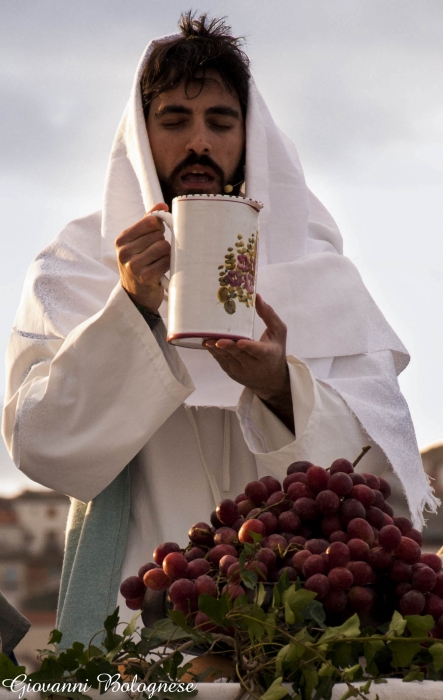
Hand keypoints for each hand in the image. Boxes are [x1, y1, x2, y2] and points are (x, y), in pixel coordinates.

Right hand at [115, 202, 169, 312]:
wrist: (136, 297)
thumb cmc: (139, 265)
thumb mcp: (137, 243)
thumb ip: (148, 222)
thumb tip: (162, 205)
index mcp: (122, 240)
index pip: (150, 221)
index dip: (159, 227)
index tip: (158, 235)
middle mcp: (124, 252)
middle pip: (158, 234)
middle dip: (162, 242)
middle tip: (157, 254)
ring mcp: (134, 265)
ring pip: (164, 246)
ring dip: (167, 254)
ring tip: (159, 262)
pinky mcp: (146, 276)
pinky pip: (167, 261)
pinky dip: (169, 264)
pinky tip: (162, 270)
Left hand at [204, 295, 293, 431]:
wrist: (270, 379)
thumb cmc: (275, 351)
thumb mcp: (278, 333)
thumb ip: (269, 316)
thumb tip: (256, 297)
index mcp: (267, 354)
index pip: (258, 351)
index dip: (249, 347)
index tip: (240, 342)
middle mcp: (254, 365)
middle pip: (238, 354)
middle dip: (227, 347)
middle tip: (217, 340)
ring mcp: (241, 370)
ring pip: (227, 358)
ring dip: (216, 349)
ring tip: (207, 339)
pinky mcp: (231, 372)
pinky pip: (221, 361)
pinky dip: (214, 352)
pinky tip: (207, 343)